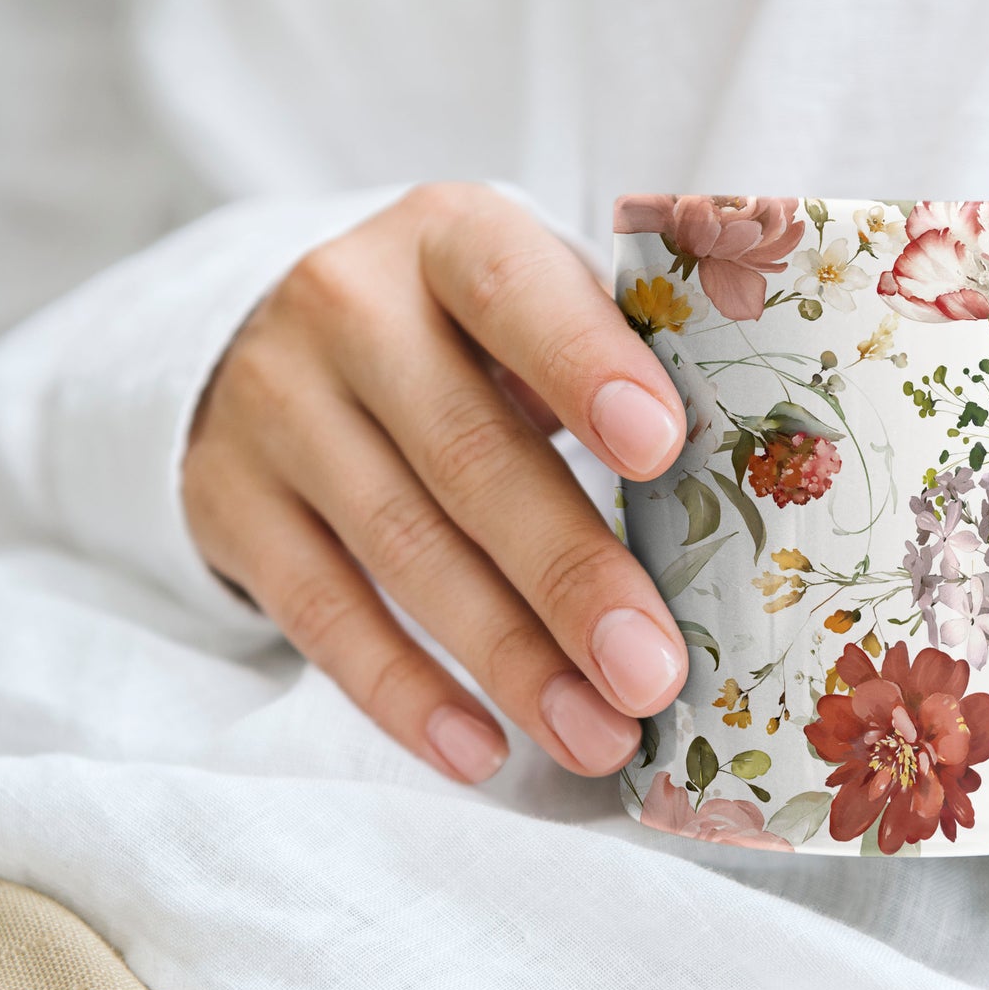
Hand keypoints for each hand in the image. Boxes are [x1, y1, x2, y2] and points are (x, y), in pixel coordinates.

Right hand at [185, 183, 689, 782]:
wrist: (274, 339)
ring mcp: (277, 406)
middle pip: (468, 454)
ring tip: (598, 738)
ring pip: (401, 546)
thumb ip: (619, 362)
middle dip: (569, 576)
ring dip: (508, 659)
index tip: (663, 452)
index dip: (586, 367)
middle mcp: (349, 306)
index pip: (516, 291)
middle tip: (654, 674)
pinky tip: (480, 751)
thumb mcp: (533, 304)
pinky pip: (319, 613)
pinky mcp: (230, 502)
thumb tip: (758, 489)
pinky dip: (402, 693)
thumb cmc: (470, 335)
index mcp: (452, 238)